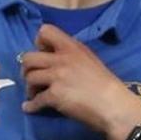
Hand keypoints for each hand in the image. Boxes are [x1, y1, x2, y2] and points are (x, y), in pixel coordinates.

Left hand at [20, 24, 140, 139]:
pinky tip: (30, 108)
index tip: (42, 54)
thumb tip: (53, 57)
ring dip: (29, 88)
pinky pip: (35, 100)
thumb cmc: (105, 84)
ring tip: (34, 94)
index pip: (45, 31)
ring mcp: (57, 77)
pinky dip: (30, 106)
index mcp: (72, 47)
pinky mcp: (55, 95)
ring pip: (29, 78)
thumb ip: (71, 55)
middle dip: (26, 69)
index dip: (38, 43)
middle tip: (32, 78)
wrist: (114, 105)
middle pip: (28, 57)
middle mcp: (61, 59)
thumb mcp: (89, 59)